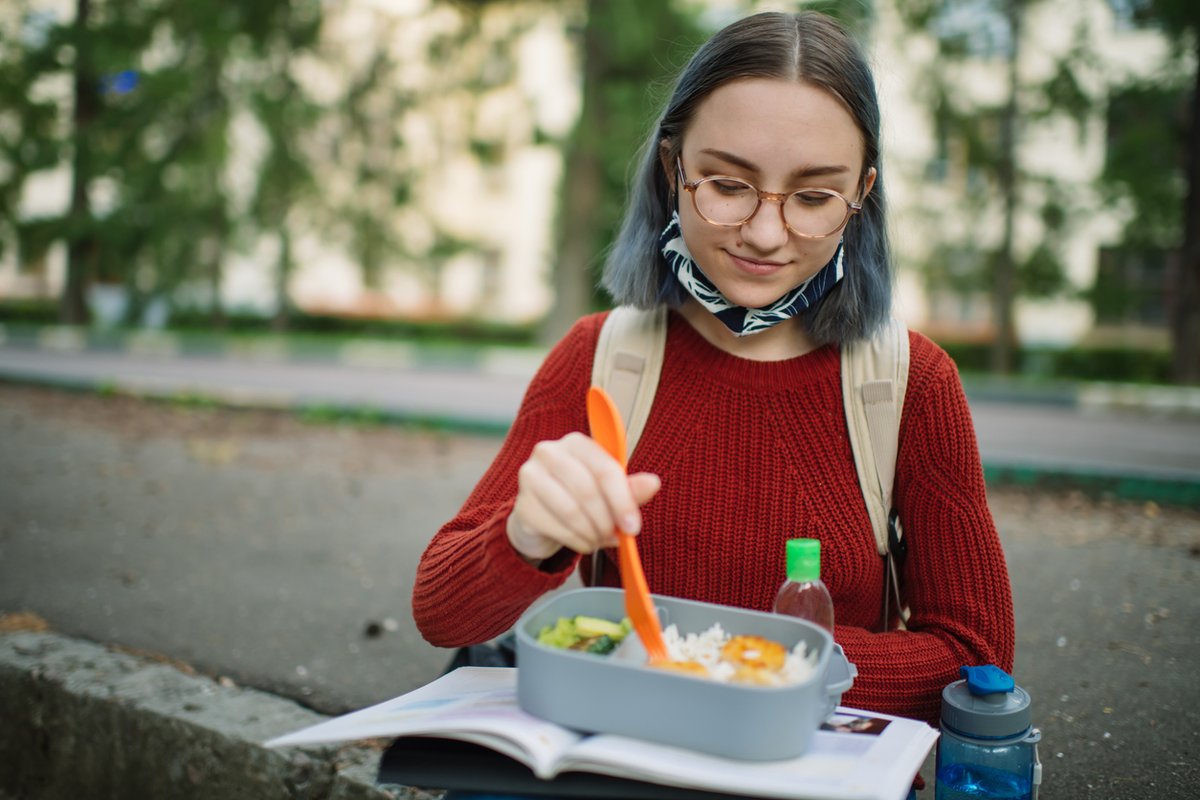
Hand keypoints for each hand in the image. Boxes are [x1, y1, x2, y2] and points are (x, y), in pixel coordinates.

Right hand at [506, 432, 661, 562]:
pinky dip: (576, 541)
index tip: (633, 527)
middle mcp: (549, 452)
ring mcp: (530, 476)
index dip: (623, 500)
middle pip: (588, 491)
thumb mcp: (610, 492)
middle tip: (616, 536)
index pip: (605, 469)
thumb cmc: (580, 498)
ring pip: (571, 511)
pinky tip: (583, 542)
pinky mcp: (522, 504)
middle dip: (606, 520)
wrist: (542, 518)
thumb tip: (653, 483)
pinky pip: (556, 528)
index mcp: (577, 443)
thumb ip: (630, 488)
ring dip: (592, 533)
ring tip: (599, 539)